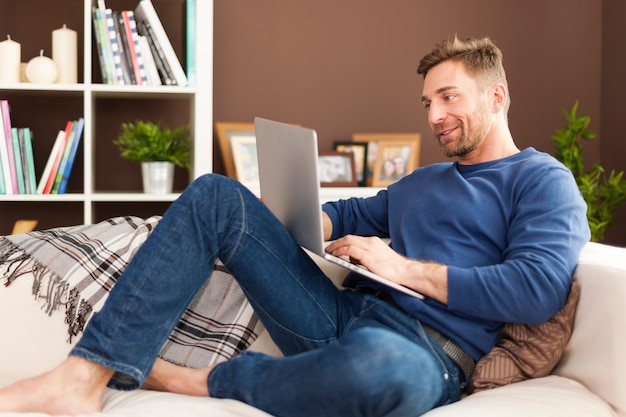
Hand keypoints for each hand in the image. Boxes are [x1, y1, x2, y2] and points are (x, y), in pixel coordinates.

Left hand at [325, 235, 448, 302]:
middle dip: (336, 242)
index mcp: (374, 242)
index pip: (354, 238)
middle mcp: (371, 242)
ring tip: (329, 251)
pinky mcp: (368, 256)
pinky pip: (349, 250)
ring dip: (336, 246)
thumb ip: (365, 256)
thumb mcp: (377, 259)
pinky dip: (340, 251)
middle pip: (349, 238)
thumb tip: (353, 258)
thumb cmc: (394, 269)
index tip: (335, 245)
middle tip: (329, 248)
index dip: (342, 241)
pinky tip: (335, 255)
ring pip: (347, 241)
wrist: (405, 271)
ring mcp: (369, 248)